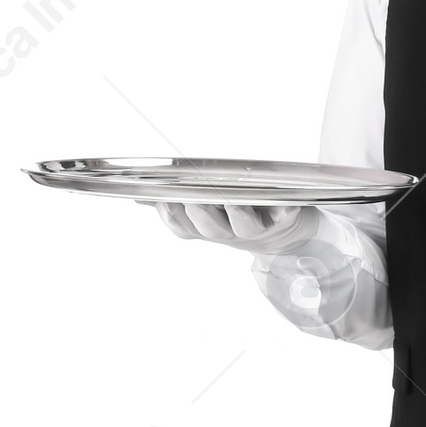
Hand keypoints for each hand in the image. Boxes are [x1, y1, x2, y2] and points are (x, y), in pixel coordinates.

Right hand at [144, 199, 328, 250]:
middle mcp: (231, 231)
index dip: (172, 216)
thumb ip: (176, 199)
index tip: (162, 198)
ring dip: (235, 213)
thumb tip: (140, 193)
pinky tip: (281, 202)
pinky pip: (283, 215)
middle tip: (192, 197)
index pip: (183, 228)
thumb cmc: (241, 215)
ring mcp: (259, 227)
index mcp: (209, 228)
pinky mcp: (285, 217)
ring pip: (242, 225)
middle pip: (211, 229)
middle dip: (200, 214)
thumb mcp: (207, 210)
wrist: (284, 233)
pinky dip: (282, 209)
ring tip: (229, 198)